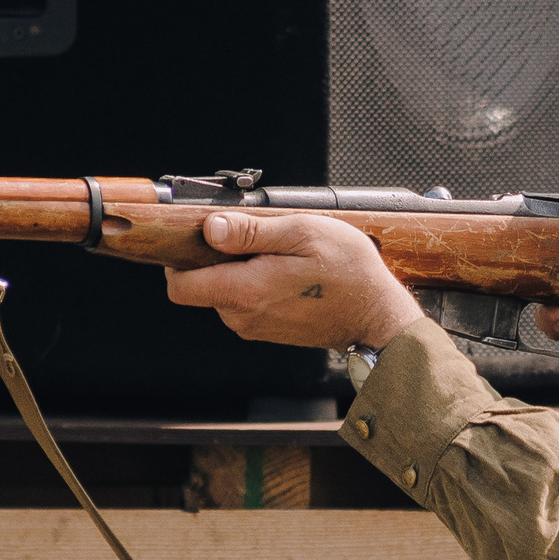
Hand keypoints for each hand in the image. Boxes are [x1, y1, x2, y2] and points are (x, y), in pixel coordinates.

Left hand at [165, 212, 420, 350]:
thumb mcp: (302, 233)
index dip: (180, 258)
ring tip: (281, 258)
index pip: (179, 285)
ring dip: (240, 272)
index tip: (200, 239)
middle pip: (201, 285)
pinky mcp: (269, 330)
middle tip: (258, 241)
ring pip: (223, 293)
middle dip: (217, 260)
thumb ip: (251, 231)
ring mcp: (256, 327)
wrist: (378, 318)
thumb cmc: (350, 274)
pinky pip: (246, 303)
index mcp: (245, 292)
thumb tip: (211, 228)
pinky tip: (288, 275)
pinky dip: (257, 285)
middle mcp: (243, 317)